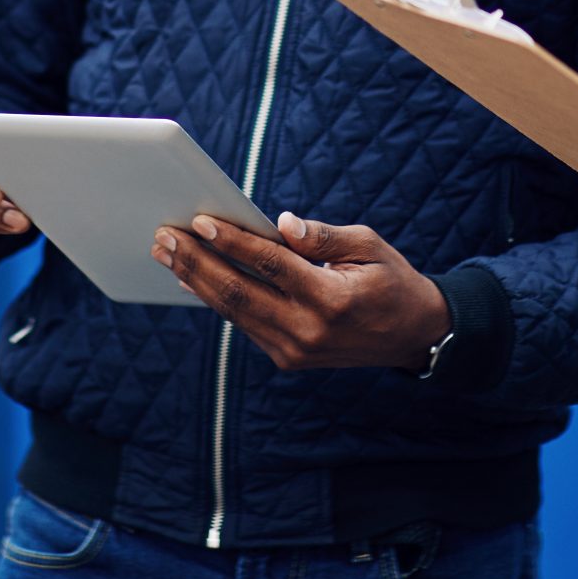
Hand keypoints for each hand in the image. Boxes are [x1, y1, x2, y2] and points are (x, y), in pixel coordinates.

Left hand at [152, 211, 450, 371]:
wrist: (413, 335)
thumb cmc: (390, 280)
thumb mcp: (368, 246)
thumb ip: (323, 236)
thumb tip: (281, 223)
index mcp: (332, 299)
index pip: (271, 265)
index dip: (234, 242)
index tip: (201, 221)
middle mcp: (308, 330)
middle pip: (238, 293)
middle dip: (197, 262)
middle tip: (164, 236)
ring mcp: (295, 350)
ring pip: (233, 312)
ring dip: (195, 280)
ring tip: (166, 253)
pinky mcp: (287, 358)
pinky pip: (244, 323)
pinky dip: (214, 299)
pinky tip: (190, 278)